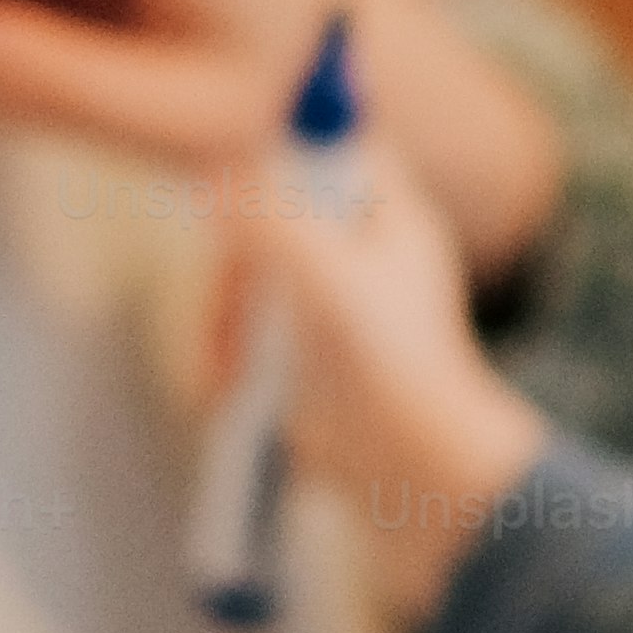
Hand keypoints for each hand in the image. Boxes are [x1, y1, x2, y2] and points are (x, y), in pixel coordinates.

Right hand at [209, 161, 549, 626]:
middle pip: (279, 218)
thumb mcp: (319, 274)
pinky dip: (234, 364)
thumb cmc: (385, 372)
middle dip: (241, 261)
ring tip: (230, 367)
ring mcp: (342, 320)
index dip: (291, 148)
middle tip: (233, 297)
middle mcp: (372, 263)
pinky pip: (254, 344)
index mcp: (396, 223)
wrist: (413, 484)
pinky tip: (230, 392)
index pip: (342, 149)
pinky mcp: (316, 372)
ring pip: (256, 286)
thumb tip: (219, 172)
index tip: (242, 176)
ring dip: (228, 322)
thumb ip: (267, 214)